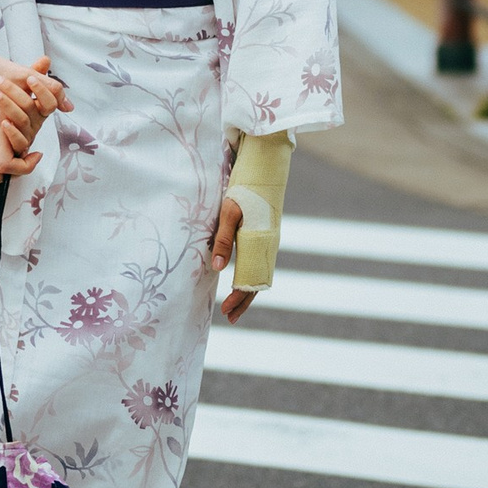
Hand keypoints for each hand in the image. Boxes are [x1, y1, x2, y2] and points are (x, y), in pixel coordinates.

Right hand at [0, 36, 66, 177]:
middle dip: (17, 170)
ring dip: (3, 166)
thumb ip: (51, 90)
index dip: (27, 165)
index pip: (10, 164)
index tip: (37, 153)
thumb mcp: (26, 76)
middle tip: (28, 158)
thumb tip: (69, 107)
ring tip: (16, 153)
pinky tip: (5, 143)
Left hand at [208, 197, 258, 322]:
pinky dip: (252, 277)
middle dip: (244, 301)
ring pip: (261, 274)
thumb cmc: (245, 189)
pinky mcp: (268, 236)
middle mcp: (268, 247)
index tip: (225, 311)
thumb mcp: (229, 212)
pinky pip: (261, 264)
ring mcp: (270, 242)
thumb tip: (218, 268)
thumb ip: (223, 240)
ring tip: (235, 305)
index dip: (238, 298)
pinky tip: (243, 280)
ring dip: (248, 291)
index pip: (250, 281)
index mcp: (259, 244)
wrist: (265, 169)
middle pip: (258, 282)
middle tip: (229, 318)